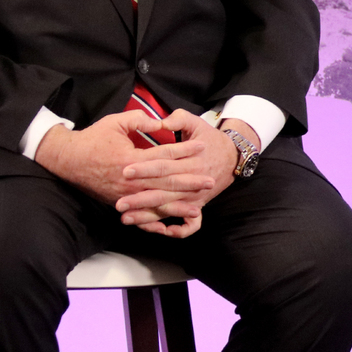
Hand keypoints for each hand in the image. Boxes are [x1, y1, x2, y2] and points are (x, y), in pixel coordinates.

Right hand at [35, 112, 215, 214]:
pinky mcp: (119, 202)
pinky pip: (141, 213)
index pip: (164, 155)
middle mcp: (130, 180)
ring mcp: (124, 194)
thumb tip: (160, 122)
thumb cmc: (93, 139)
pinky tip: (169, 223)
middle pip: (165, 182)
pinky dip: (156, 219)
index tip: (202, 146)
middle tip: (210, 181)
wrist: (68, 160)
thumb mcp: (115, 122)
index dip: (184, 150)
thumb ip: (139, 120)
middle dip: (189, 182)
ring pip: (156, 201)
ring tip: (198, 207)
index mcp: (131, 159)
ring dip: (178, 205)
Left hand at [113, 110, 245, 234]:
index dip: (144, 169)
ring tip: (125, 218)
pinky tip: (158, 231)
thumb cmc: (210, 138)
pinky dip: (177, 230)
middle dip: (139, 199)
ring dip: (147, 217)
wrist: (233, 155)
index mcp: (191, 161)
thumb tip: (161, 122)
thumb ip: (178, 120)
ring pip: (169, 210)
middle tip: (118, 203)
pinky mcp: (198, 206)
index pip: (164, 166)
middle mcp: (194, 182)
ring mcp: (196, 197)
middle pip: (163, 192)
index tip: (125, 171)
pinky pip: (189, 226)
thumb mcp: (196, 123)